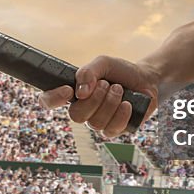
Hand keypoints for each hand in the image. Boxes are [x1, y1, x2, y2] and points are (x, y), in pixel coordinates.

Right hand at [39, 56, 159, 137]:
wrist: (146, 79)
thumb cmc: (120, 71)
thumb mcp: (103, 63)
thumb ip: (88, 71)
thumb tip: (80, 92)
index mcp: (74, 94)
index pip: (48, 100)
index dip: (52, 98)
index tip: (68, 90)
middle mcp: (83, 110)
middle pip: (76, 115)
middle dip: (94, 98)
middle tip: (106, 84)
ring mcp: (98, 122)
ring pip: (96, 123)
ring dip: (110, 102)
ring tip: (119, 90)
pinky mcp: (115, 130)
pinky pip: (111, 129)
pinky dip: (121, 113)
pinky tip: (127, 103)